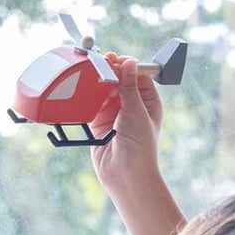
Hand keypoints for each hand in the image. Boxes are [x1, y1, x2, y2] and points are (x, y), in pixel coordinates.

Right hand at [89, 54, 163, 188]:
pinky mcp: (99, 123)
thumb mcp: (137, 111)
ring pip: (105, 91)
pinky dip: (89, 96)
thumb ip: (130, 86)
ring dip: (99, 83)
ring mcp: (115, 114)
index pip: (138, 76)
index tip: (116, 59)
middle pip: (120, 81)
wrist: (126, 174)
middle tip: (100, 63)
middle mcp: (132, 106)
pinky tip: (85, 88)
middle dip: (110, 72)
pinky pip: (92, 104)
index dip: (128, 66)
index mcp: (148, 102)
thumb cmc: (140, 146)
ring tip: (91, 74)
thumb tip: (130, 63)